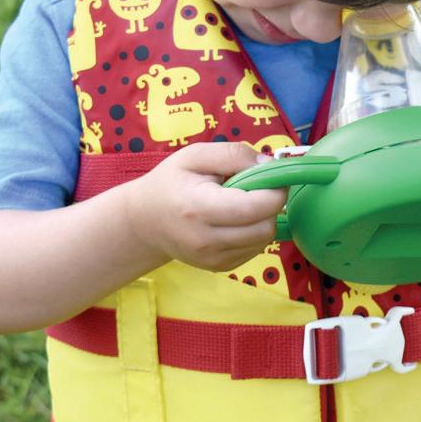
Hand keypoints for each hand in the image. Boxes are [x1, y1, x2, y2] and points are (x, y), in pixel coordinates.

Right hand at [125, 142, 285, 271]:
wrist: (145, 220)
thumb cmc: (170, 182)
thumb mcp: (195, 155)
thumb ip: (233, 155)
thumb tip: (269, 166)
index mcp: (199, 208)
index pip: (254, 207)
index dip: (275, 190)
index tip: (273, 176)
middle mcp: (206, 241)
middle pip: (265, 227)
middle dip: (272, 204)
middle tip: (258, 187)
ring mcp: (213, 259)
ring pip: (264, 240)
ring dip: (264, 218)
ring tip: (243, 201)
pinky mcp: (220, 267)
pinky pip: (255, 249)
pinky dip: (255, 231)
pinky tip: (236, 218)